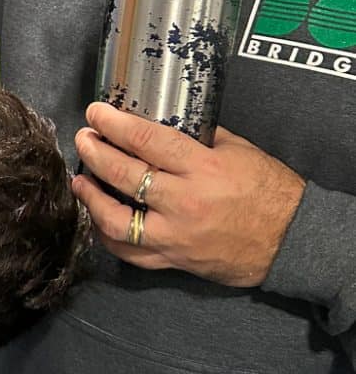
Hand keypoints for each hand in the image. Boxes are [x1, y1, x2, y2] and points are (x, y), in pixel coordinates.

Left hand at [72, 102, 304, 287]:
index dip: (114, 125)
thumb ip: (198, 136)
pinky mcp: (172, 260)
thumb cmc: (269, 191)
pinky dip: (107, 236)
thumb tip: (162, 120)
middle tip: (84, 139)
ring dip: (91, 197)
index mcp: (203, 168)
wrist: (292, 241)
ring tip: (81, 180)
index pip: (147, 141)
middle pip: (124, 175)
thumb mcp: (238, 150)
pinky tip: (97, 218)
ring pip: (116, 220)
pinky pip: (129, 252)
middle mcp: (184, 202)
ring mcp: (175, 235)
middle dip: (95, 153)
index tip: (96, 113)